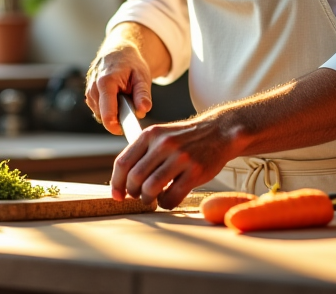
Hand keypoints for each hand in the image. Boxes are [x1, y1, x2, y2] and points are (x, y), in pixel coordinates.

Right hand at [85, 45, 152, 136]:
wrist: (118, 52)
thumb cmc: (131, 64)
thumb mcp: (142, 76)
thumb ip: (143, 94)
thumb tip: (143, 111)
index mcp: (106, 82)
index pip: (107, 114)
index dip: (116, 126)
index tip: (127, 130)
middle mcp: (93, 88)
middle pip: (105, 116)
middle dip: (119, 117)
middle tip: (131, 104)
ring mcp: (89, 93)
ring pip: (102, 115)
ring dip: (114, 112)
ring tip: (123, 97)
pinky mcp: (89, 96)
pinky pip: (100, 111)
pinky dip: (109, 108)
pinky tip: (116, 98)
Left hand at [110, 115, 236, 207]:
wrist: (219, 132)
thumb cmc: (186, 138)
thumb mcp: (161, 135)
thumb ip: (142, 153)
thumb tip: (122, 180)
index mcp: (150, 134)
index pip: (123, 162)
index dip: (116, 183)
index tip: (117, 195)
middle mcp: (164, 144)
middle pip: (135, 177)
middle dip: (133, 192)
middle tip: (138, 196)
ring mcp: (181, 157)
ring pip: (151, 188)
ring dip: (148, 199)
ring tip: (152, 198)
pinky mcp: (196, 171)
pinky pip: (172, 196)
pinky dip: (165, 203)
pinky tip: (168, 198)